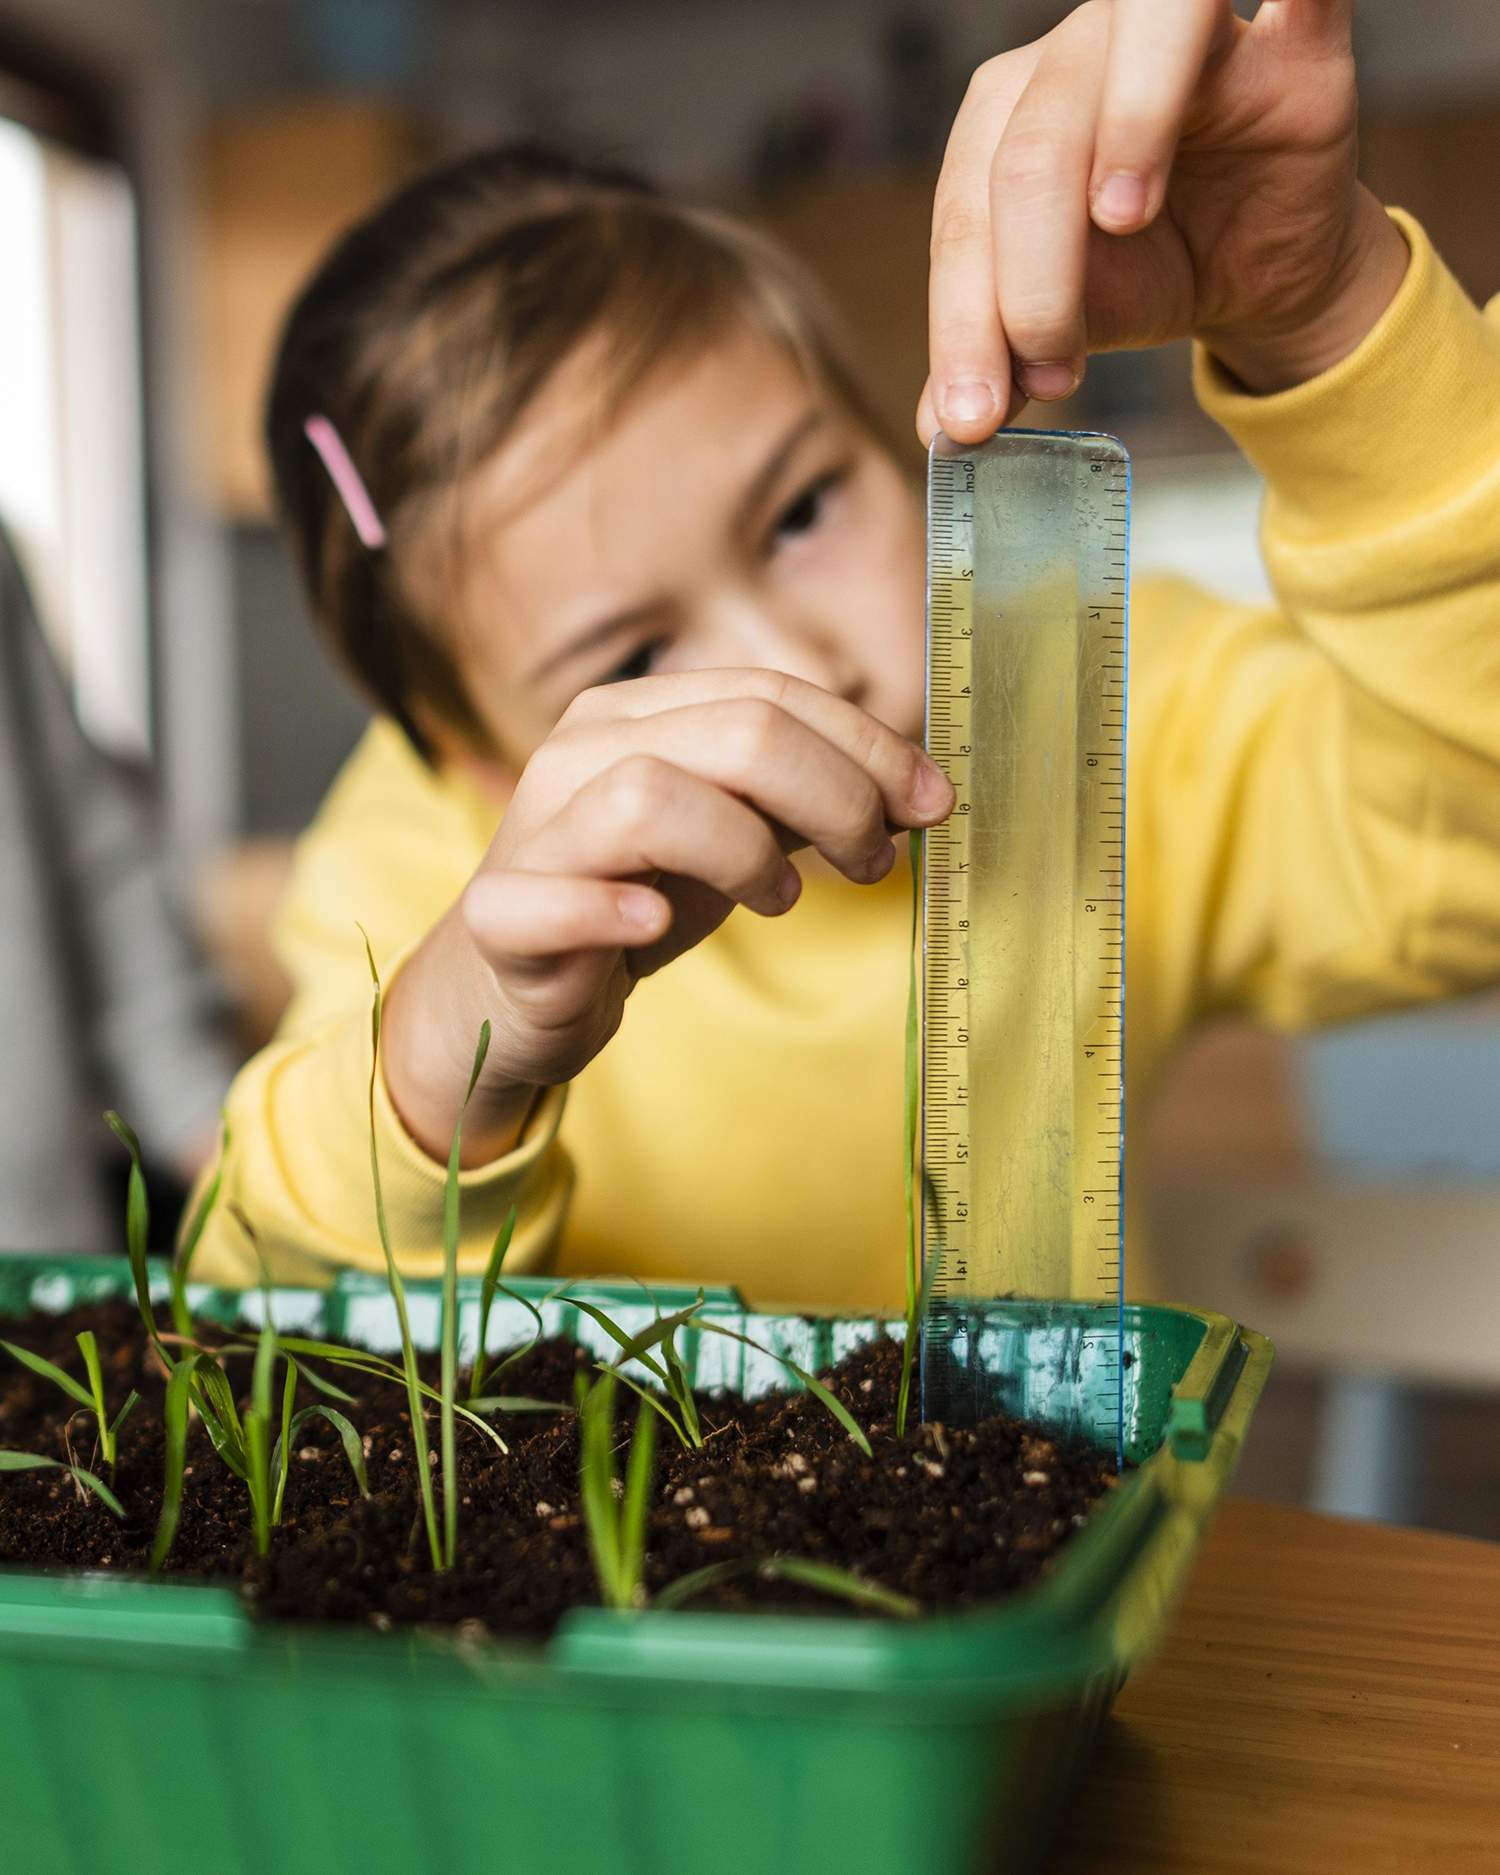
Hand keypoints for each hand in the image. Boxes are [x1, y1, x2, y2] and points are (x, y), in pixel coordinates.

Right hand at [381, 670, 953, 1161]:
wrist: (515, 988)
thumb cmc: (632, 897)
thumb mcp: (734, 838)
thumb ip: (807, 804)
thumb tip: (916, 791)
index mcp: (637, 714)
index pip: (771, 696)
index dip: (867, 746)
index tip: (934, 804)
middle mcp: (581, 752)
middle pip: (730, 734)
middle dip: (834, 796)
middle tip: (874, 863)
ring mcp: (537, 830)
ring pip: (647, 796)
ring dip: (742, 848)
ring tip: (780, 899)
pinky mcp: (504, 916)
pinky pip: (548, 899)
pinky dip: (608, 909)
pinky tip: (657, 926)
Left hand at [920, 0, 1410, 442]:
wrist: (1258, 268)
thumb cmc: (1149, 272)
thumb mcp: (1069, 328)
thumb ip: (1001, 362)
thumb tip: (939, 431)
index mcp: (1005, 119)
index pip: (965, 209)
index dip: (963, 319)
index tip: (975, 415)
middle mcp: (1079, 57)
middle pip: (1033, 141)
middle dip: (1031, 276)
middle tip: (1054, 368)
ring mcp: (1185, 38)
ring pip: (1141, 34)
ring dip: (1128, 124)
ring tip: (1124, 220)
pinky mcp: (1292, 44)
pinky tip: (1282, 25)